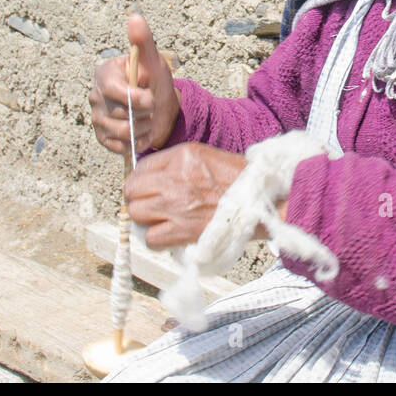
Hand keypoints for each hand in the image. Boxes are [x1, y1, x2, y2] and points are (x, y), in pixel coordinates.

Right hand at [89, 14, 180, 156]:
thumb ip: (144, 41)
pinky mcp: (103, 139)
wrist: (163, 110)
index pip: (111, 90)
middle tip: (153, 105)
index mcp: (105, 74)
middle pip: (120, 113)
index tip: (151, 99)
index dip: (133, 97)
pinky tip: (143, 132)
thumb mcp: (153, 60)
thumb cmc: (155, 81)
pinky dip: (137, 142)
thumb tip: (135, 17)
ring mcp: (97, 119)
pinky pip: (120, 147)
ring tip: (149, 119)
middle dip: (144, 112)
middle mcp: (96, 96)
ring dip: (143, 128)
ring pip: (121, 132)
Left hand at [125, 142, 289, 247]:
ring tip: (160, 221)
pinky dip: (157, 239)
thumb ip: (177, 164)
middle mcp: (174, 178)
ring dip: (146, 220)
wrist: (263, 200)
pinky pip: (151, 238)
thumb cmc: (240, 180)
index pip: (140, 168)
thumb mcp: (205, 156)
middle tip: (151, 207)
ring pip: (137, 214)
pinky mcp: (182, 229)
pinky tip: (169, 235)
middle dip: (139, 200)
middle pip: (132, 192)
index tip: (146, 190)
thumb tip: (152, 179)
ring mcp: (176, 204)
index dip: (140, 182)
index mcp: (182, 156)